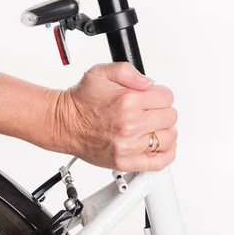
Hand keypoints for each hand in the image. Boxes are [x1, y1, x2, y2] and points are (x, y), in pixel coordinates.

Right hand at [55, 62, 177, 170]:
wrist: (63, 122)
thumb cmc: (81, 100)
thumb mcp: (102, 72)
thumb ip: (130, 72)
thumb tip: (150, 83)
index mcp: (127, 101)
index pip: (166, 97)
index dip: (159, 94)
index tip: (151, 97)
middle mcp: (129, 125)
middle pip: (170, 117)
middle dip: (161, 110)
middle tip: (149, 110)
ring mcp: (128, 146)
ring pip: (168, 138)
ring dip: (164, 130)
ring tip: (152, 126)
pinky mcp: (125, 162)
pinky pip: (159, 162)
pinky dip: (166, 153)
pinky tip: (160, 144)